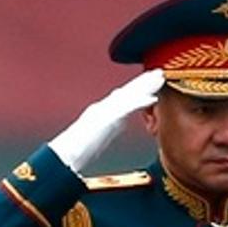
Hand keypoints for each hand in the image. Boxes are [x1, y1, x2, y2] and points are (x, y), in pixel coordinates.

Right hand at [50, 70, 166, 172]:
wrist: (68, 154)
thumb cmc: (81, 150)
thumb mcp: (98, 134)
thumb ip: (110, 126)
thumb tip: (119, 124)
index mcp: (103, 111)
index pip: (123, 96)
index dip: (137, 87)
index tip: (150, 79)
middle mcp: (105, 107)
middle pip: (128, 91)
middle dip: (144, 81)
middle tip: (159, 72)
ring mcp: (106, 111)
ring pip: (129, 95)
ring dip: (146, 86)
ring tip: (160, 78)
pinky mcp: (108, 118)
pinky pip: (127, 108)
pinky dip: (140, 102)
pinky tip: (153, 98)